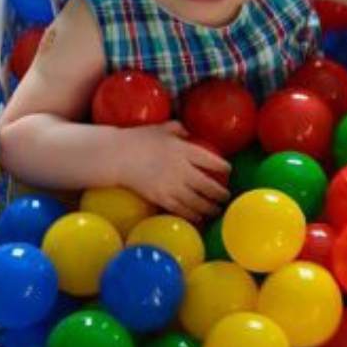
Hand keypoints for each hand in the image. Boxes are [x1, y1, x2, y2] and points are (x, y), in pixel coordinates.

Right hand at [116, 120, 230, 222]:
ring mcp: (173, 186)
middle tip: (226, 196)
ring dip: (210, 207)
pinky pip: (182, 210)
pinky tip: (199, 217)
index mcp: (185, 151)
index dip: (222, 166)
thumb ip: (177, 129)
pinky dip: (193, 215)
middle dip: (220, 193)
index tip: (228, 170)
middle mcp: (183, 170)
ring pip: (198, 201)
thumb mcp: (161, 128)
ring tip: (217, 210)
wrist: (118, 156)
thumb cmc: (138, 139)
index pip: (211, 160)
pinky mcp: (162, 198)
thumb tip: (187, 132)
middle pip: (208, 185)